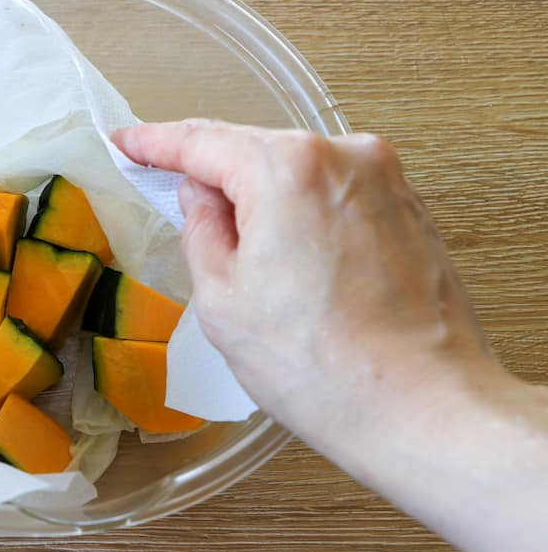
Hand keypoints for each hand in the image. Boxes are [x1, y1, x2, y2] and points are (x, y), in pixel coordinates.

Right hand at [115, 118, 496, 440]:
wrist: (423, 410)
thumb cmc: (324, 367)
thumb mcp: (221, 299)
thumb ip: (200, 229)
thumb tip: (202, 199)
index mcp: (287, 169)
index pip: (202, 141)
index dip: (154, 142)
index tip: (128, 141)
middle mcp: (344, 157)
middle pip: (254, 150)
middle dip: (214, 177)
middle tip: (176, 206)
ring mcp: (385, 181)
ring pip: (297, 172)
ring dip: (263, 201)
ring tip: (245, 261)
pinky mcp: (410, 210)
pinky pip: (335, 194)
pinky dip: (304, 215)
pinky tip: (292, 263)